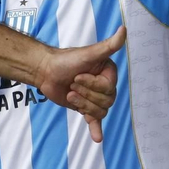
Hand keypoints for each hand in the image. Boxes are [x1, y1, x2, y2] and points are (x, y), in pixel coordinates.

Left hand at [34, 27, 125, 142]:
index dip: (91, 85)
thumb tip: (124, 30)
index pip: (108, 89)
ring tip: (70, 94)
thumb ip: (108, 45)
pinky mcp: (85, 108)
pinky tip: (97, 139)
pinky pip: (95, 121)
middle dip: (85, 95)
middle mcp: (105, 86)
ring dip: (82, 105)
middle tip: (71, 84)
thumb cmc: (65, 59)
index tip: (77, 76)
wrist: (44, 71)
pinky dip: (96, 130)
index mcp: (109, 73)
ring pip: (100, 112)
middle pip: (106, 102)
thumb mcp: (88, 53)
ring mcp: (95, 98)